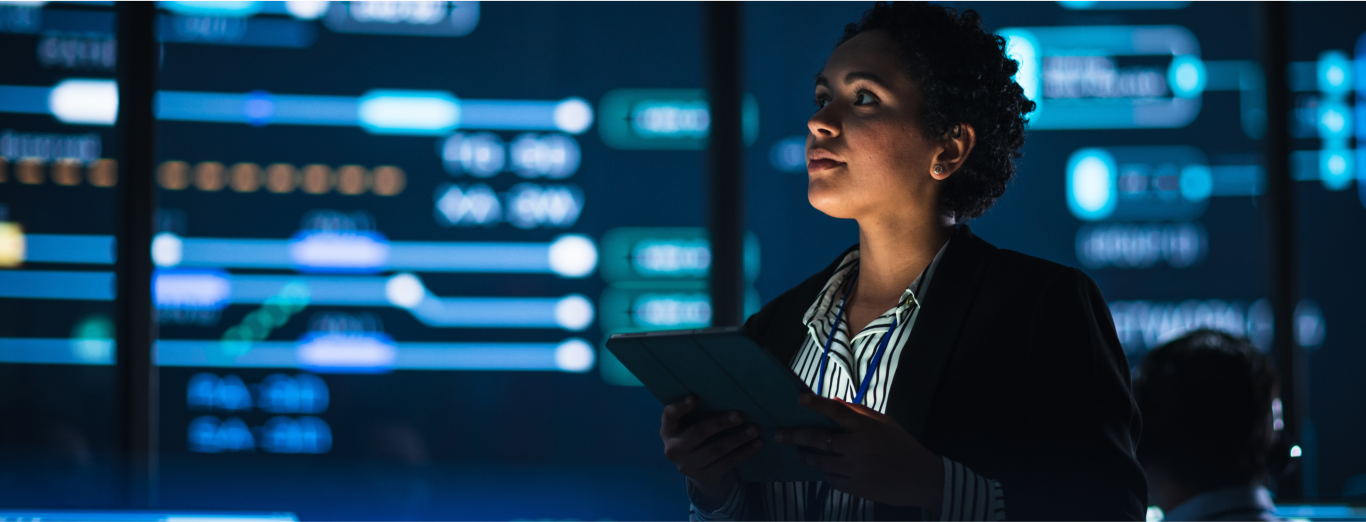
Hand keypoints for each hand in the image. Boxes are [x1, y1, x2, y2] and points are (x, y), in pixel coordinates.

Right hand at [660, 395, 763, 507]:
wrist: (702, 470)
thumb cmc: (700, 436)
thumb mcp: (693, 423)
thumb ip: (701, 411)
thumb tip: (728, 391)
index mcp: (668, 430)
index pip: (669, 415)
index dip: (680, 407)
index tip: (694, 397)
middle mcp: (673, 449)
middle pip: (698, 432)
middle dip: (720, 423)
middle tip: (740, 415)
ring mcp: (687, 466)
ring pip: (715, 449)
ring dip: (738, 438)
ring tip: (755, 429)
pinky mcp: (704, 477)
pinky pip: (727, 463)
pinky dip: (744, 452)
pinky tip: (757, 444)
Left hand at [776, 394, 942, 508]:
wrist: (922, 478)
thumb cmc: (902, 446)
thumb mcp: (885, 423)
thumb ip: (859, 412)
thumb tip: (832, 401)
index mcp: (867, 427)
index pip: (836, 411)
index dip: (816, 403)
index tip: (799, 398)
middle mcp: (858, 447)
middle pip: (819, 439)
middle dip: (795, 436)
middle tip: (780, 435)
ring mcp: (856, 469)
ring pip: (820, 462)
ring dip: (806, 457)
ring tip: (798, 453)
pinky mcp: (856, 488)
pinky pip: (831, 480)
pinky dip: (825, 473)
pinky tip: (823, 469)